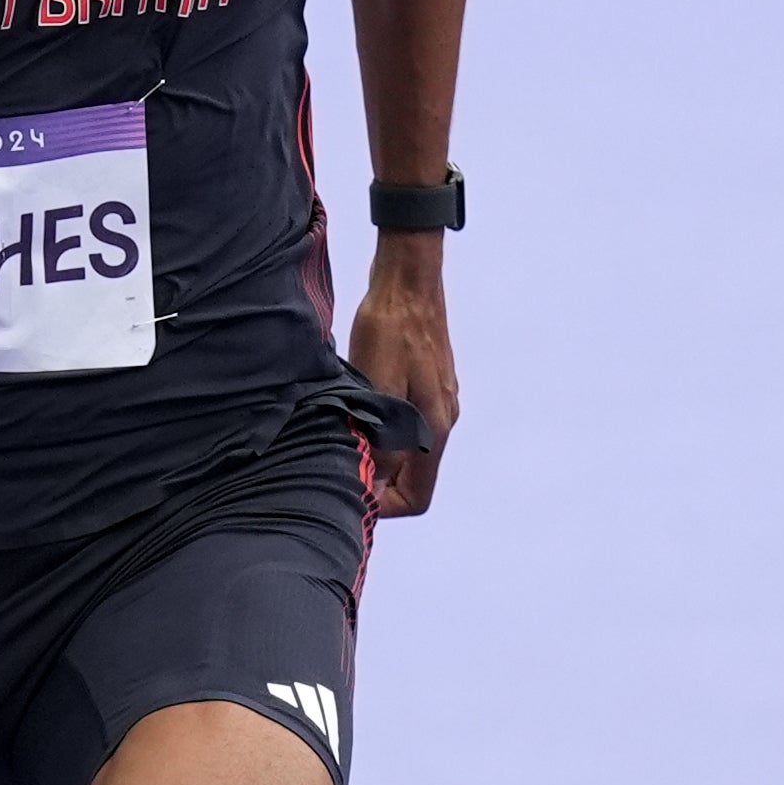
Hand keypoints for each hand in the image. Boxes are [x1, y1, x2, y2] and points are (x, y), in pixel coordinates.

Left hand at [347, 241, 456, 514]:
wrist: (408, 278)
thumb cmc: (391, 326)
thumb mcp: (377, 385)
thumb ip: (381, 439)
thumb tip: (375, 485)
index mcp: (434, 427)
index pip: (417, 497)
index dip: (385, 506)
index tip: (353, 491)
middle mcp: (443, 420)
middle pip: (414, 477)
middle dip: (378, 481)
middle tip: (340, 462)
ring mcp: (439, 401)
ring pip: (409, 450)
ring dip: (379, 453)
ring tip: (345, 435)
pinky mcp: (429, 384)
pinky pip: (408, 423)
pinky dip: (384, 430)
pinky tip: (359, 409)